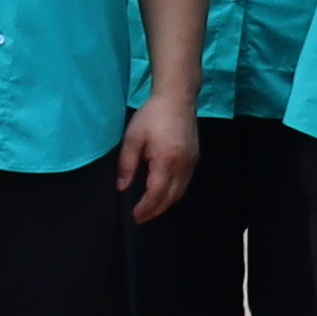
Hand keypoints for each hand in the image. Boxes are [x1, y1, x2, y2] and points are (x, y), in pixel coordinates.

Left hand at [120, 92, 201, 223]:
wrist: (177, 97)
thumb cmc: (152, 115)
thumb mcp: (133, 138)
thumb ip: (127, 164)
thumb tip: (122, 187)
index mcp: (166, 159)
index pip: (157, 192)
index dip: (146, 207)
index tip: (135, 215)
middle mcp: (183, 164)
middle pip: (171, 197)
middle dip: (155, 210)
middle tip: (140, 218)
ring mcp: (191, 162)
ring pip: (180, 192)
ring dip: (165, 204)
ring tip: (151, 210)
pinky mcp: (194, 158)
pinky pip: (185, 183)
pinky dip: (174, 194)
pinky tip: (164, 194)